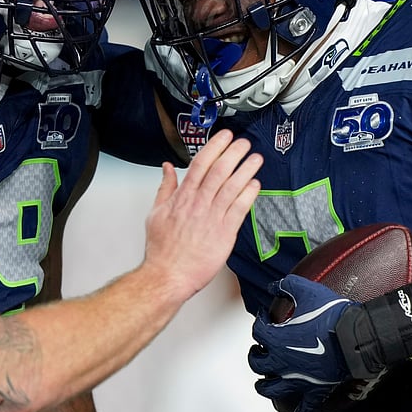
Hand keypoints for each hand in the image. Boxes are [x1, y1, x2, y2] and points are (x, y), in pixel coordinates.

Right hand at [143, 128, 261, 299]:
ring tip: (256, 158)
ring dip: (246, 170)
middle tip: (244, 142)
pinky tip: (255, 185)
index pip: (201, 163)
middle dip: (234, 153)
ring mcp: (212, 217)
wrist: (168, 275)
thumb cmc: (162, 249)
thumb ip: (165, 188)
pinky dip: (248, 194)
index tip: (225, 137)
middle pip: (219, 170)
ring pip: (232, 186)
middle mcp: (199, 204)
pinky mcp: (225, 233)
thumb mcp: (156, 213)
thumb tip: (167, 169)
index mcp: (183, 197)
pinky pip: (240, 209)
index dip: (215, 147)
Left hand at [248, 275, 353, 411]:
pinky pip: (304, 407)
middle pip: (257, 364)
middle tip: (259, 350)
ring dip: (264, 386)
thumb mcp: (305, 291)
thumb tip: (273, 286)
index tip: (265, 317)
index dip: (260, 321)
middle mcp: (281, 362)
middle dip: (255, 356)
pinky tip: (296, 410)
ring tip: (263, 382)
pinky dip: (299, 410)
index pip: (257, 331)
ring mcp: (297, 378)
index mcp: (276, 339)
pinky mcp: (315, 389)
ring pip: (271, 389)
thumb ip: (285, 285)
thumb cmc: (332, 315)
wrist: (357, 336)